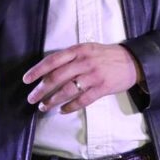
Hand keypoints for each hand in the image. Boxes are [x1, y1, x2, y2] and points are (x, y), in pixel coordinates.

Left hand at [23, 43, 141, 113]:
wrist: (132, 61)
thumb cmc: (106, 55)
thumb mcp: (88, 49)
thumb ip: (71, 57)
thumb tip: (49, 71)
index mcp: (78, 50)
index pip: (53, 60)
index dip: (37, 70)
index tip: (27, 79)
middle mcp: (84, 61)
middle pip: (57, 77)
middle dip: (41, 89)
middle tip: (32, 98)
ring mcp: (93, 75)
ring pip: (67, 90)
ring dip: (52, 100)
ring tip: (44, 107)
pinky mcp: (102, 88)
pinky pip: (82, 100)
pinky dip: (70, 107)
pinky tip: (62, 110)